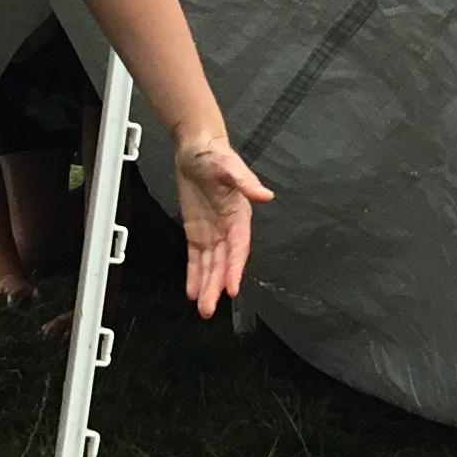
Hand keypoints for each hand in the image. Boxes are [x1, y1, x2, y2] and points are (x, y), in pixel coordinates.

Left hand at [171, 133, 272, 315]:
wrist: (196, 148)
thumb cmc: (214, 154)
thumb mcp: (228, 165)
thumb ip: (245, 182)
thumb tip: (265, 195)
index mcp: (239, 216)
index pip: (238, 248)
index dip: (235, 269)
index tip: (232, 288)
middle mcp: (227, 228)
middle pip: (223, 263)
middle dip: (217, 286)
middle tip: (210, 307)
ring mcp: (212, 232)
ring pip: (210, 265)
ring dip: (206, 286)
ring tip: (202, 308)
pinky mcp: (196, 231)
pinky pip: (195, 257)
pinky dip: (194, 274)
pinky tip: (191, 290)